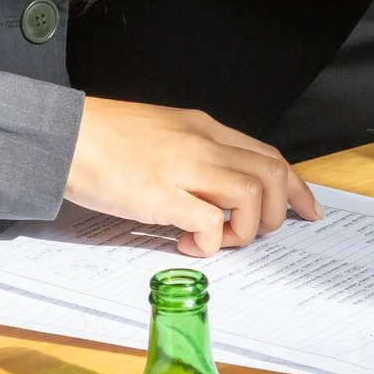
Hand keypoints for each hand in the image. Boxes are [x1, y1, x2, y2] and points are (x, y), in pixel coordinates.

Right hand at [64, 98, 320, 257]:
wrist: (65, 135)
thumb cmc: (107, 138)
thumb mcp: (164, 133)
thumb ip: (195, 155)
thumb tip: (218, 192)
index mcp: (205, 128)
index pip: (269, 155)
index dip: (296, 187)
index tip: (308, 211)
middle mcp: (203, 143)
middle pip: (271, 174)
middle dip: (276, 213)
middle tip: (252, 234)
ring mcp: (184, 168)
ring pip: (251, 197)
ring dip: (244, 229)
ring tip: (217, 239)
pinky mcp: (161, 196)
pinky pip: (210, 224)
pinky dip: (209, 243)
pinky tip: (187, 245)